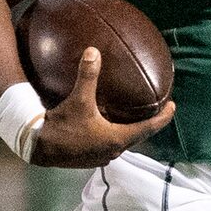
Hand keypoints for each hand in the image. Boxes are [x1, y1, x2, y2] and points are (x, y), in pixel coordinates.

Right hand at [28, 46, 173, 168]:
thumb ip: (88, 76)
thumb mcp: (78, 99)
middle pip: (137, 137)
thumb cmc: (62, 125)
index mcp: (116, 139)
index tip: (173, 107)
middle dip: (148, 123)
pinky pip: (108, 145)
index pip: (148, 128)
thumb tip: (93, 51)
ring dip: (129, 131)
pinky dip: (114, 135)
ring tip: (133, 117)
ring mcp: (100, 157)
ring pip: (122, 142)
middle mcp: (112, 151)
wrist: (37, 146)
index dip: (163, 117)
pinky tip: (107, 125)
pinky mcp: (89, 159)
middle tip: (156, 110)